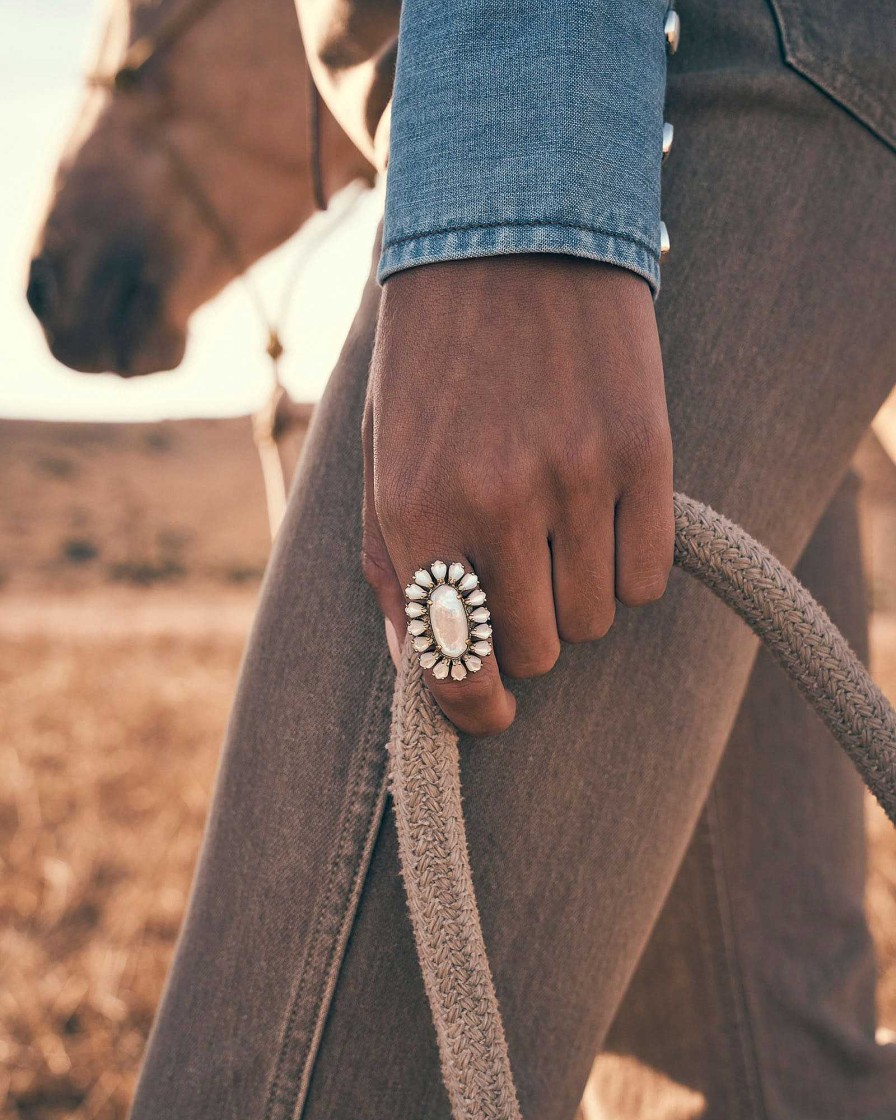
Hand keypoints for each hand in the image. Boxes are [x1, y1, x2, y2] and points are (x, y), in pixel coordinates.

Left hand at [361, 254, 672, 734]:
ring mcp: (576, 477)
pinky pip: (650, 576)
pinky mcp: (643, 452)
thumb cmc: (430, 362)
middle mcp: (494, 503)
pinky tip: (604, 514)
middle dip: (528, 634)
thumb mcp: (380, 460)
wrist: (506, 233)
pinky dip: (629, 564)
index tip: (493, 714)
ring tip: (559, 533)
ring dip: (578, 597)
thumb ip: (392, 570)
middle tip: (522, 585)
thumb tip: (421, 670)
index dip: (475, 710)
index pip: (452, 668)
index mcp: (414, 511)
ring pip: (597, 620)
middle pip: (537, 652)